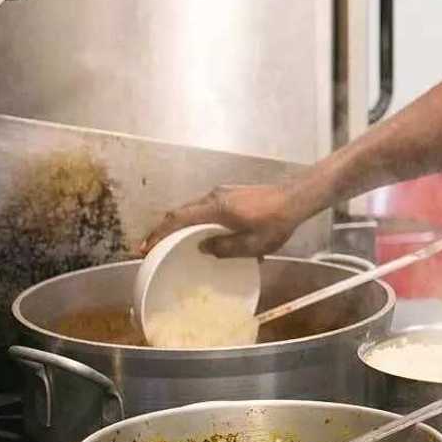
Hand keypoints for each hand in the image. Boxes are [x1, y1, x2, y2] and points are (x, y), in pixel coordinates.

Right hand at [140, 184, 301, 258]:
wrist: (296, 198)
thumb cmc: (275, 222)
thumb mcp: (252, 244)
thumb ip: (225, 247)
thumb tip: (202, 248)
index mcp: (216, 208)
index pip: (179, 219)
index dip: (159, 233)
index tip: (145, 248)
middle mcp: (215, 196)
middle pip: (182, 212)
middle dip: (164, 229)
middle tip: (152, 248)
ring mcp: (224, 193)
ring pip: (194, 209)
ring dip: (181, 225)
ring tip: (173, 243)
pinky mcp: (232, 194)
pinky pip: (207, 208)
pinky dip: (197, 220)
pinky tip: (202, 234)